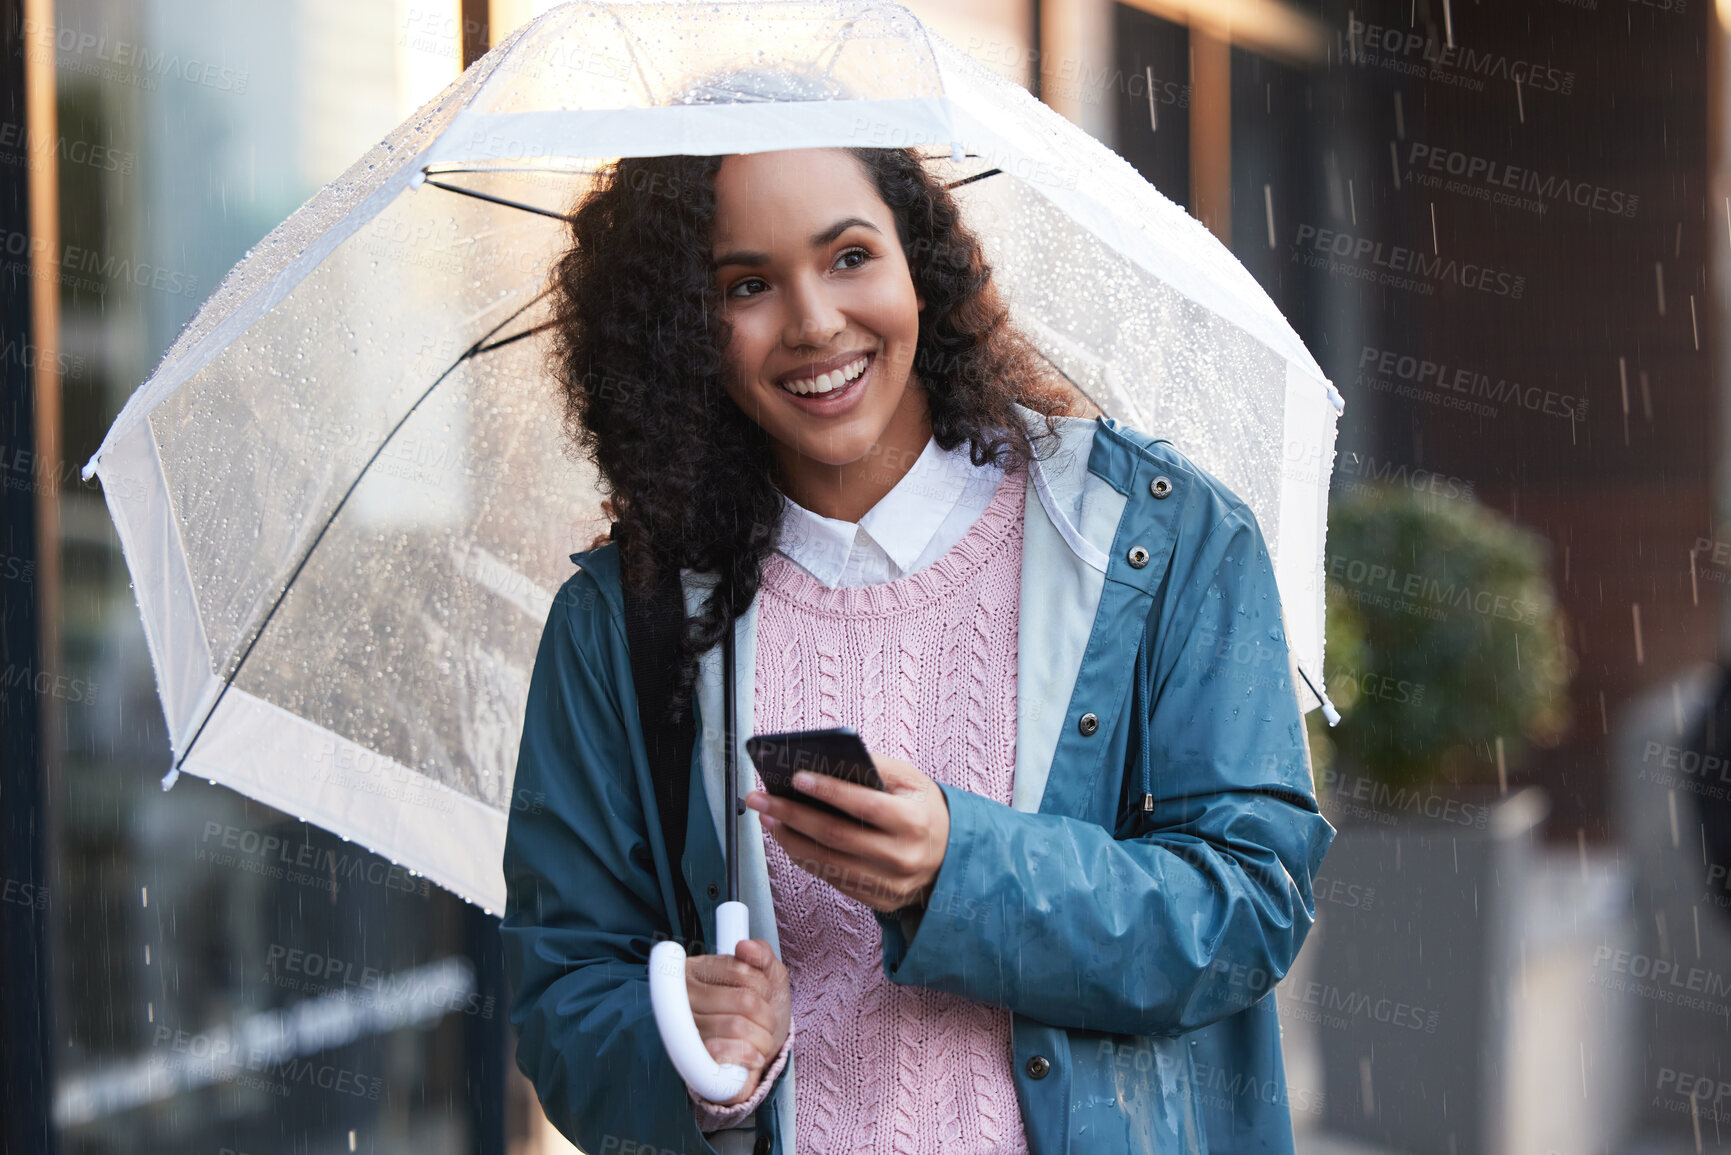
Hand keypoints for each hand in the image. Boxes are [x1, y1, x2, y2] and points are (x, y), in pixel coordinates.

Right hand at [685, 938, 791, 1106]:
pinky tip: (750, 1057)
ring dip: (761, 1039)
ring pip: (738, 1026)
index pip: (741, 970)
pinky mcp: (690, 1061)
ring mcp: (684, 1028)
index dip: (764, 987)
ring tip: (758, 1042)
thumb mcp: (767, 977)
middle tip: (764, 1025)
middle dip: (767, 1017)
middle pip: (745, 1000)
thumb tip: (746, 946)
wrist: (754, 1058)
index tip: (763, 997)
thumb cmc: (757, 1015)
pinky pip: (722, 1051)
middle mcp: (683, 997)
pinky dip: (746, 1056)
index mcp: (697, 969)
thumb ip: (761, 955)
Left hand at [745, 752, 949, 913]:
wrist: (951, 859)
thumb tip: (832, 758)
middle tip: (762, 798)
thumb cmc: (924, 812)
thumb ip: (877, 767)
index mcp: (914, 822)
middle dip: (792, 815)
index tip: (795, 777)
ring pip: (827, 863)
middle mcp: (902, 857)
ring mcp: (889, 884)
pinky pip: (832, 879)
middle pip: (836, 836)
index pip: (864, 806)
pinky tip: (788, 838)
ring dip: (789, 839)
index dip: (828, 791)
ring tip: (768, 818)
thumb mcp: (913, 781)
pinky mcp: (876, 900)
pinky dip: (804, 858)